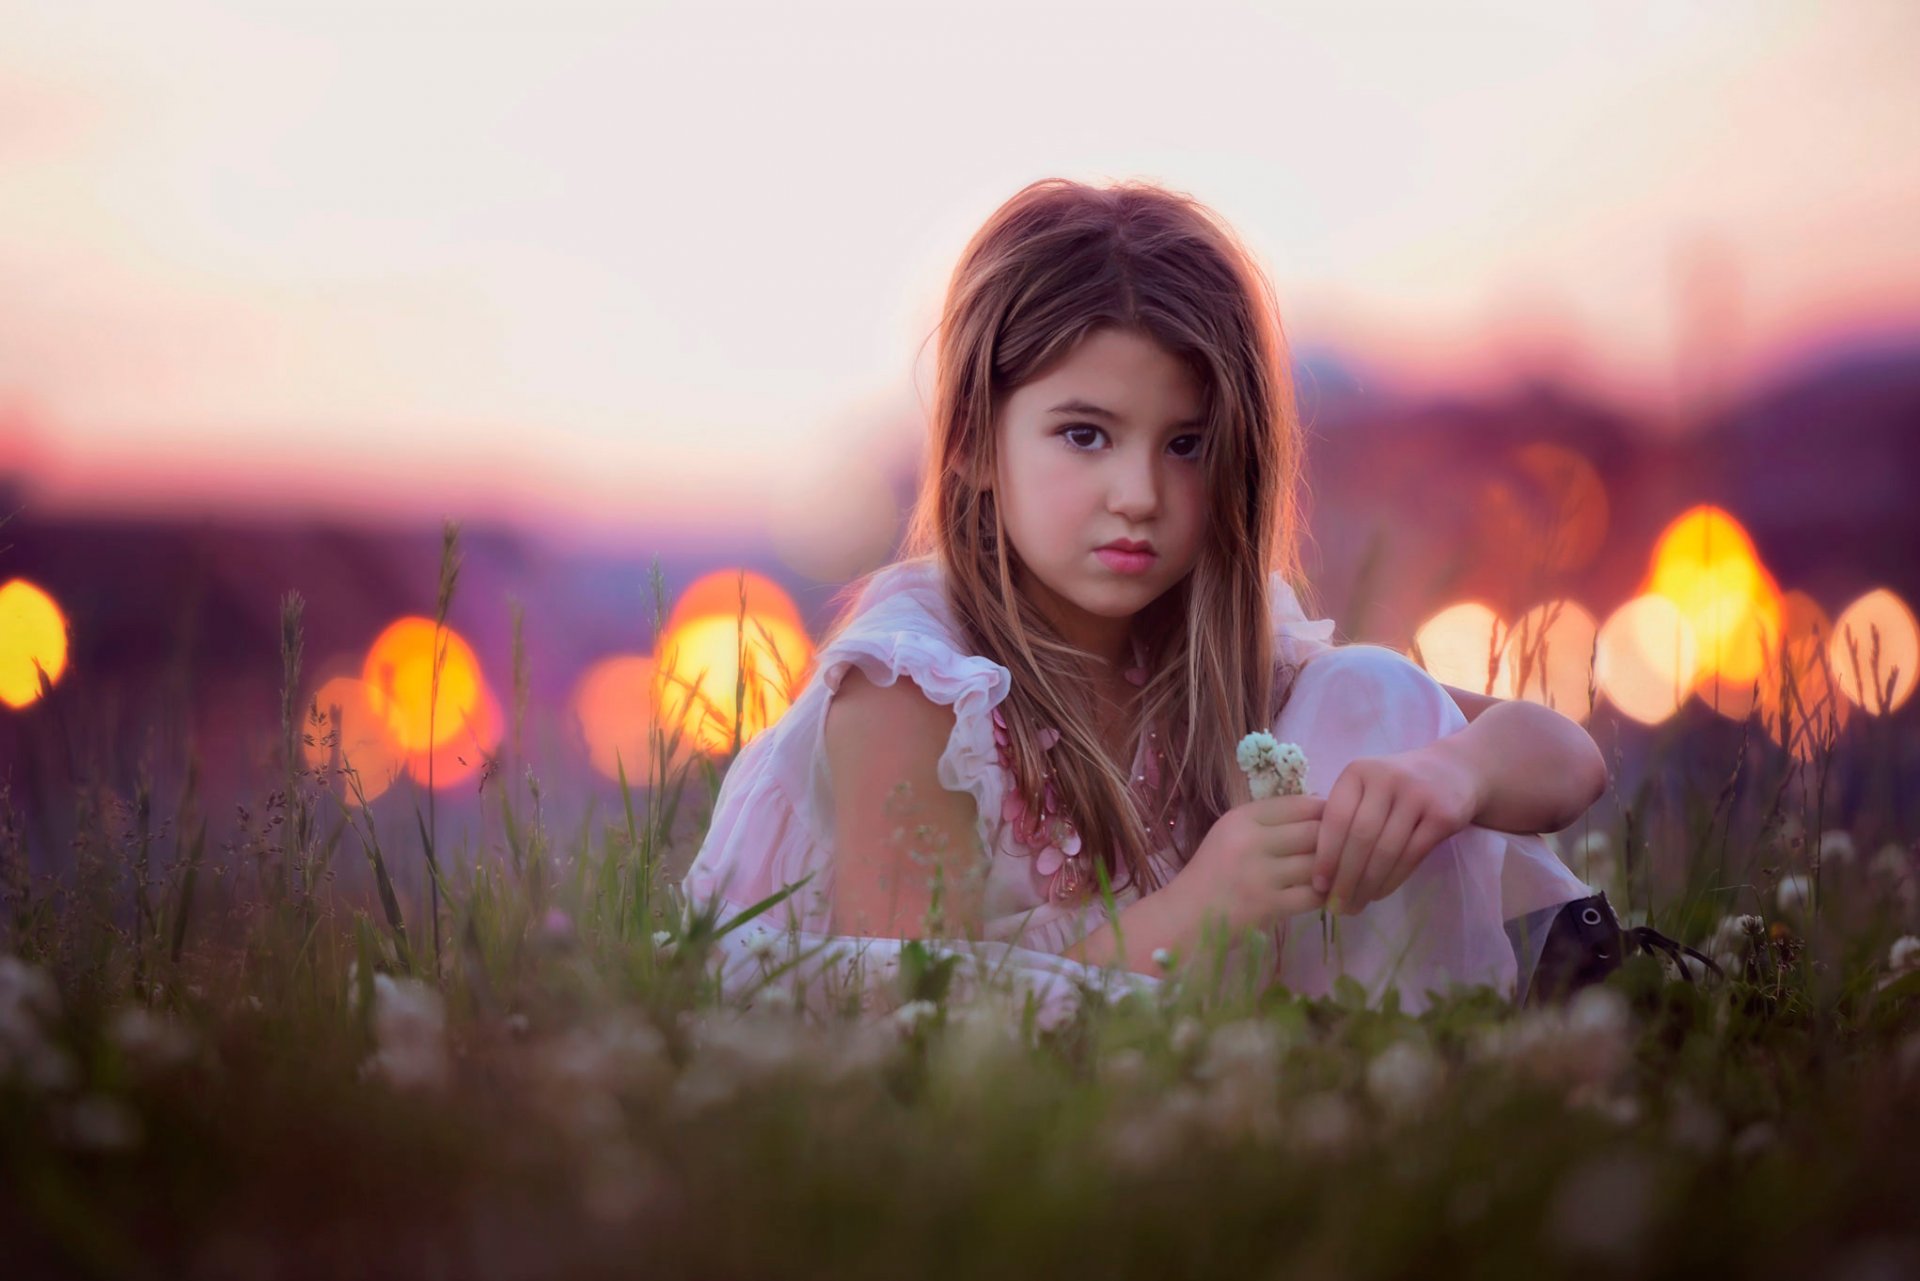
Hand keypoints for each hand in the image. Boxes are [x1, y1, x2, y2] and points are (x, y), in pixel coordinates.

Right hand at [1175, 794, 1328, 935]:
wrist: (1186, 916)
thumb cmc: (1212, 873)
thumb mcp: (1231, 834)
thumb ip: (1268, 822)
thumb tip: (1320, 811)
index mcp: (1242, 818)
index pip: (1299, 804)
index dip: (1325, 811)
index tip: (1336, 821)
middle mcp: (1251, 841)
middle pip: (1315, 831)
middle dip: (1335, 841)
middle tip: (1346, 849)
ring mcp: (1261, 875)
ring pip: (1318, 863)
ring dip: (1333, 869)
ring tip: (1339, 871)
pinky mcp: (1269, 905)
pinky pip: (1314, 895)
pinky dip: (1325, 895)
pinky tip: (1327, 894)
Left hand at [1312, 740, 1483, 914]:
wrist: (1454, 770)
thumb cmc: (1397, 786)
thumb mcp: (1367, 787)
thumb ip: (1345, 815)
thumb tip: (1319, 871)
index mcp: (1358, 772)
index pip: (1336, 818)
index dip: (1326, 856)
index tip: (1319, 885)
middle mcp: (1386, 779)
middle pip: (1360, 838)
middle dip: (1345, 877)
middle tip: (1336, 907)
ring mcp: (1417, 795)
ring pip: (1386, 850)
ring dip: (1367, 885)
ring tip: (1355, 906)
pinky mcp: (1443, 815)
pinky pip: (1411, 856)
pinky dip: (1392, 880)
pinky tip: (1379, 894)